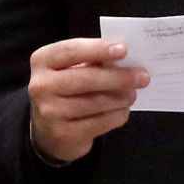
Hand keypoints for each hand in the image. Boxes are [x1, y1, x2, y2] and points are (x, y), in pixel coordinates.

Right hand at [27, 38, 149, 162]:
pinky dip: (116, 116)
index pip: (71, 50)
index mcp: (43, 60)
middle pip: (85, 78)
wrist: (49, 129)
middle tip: (143, 77)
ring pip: (95, 102)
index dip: (98, 49)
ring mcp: (49, 112)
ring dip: (121, 98)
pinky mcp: (62, 134)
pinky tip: (123, 110)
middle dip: (118, 77)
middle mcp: (40, 85)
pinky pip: (99, 123)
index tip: (124, 50)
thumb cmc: (67, 89)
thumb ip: (93, 62)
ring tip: (133, 94)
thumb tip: (126, 61)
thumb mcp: (72, 69)